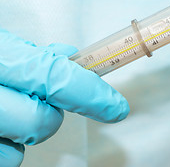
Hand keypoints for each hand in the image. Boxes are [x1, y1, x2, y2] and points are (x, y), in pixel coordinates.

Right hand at [0, 29, 129, 166]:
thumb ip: (32, 55)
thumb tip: (69, 58)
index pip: (56, 77)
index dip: (91, 94)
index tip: (117, 108)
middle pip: (41, 122)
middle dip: (49, 115)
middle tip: (36, 101)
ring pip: (21, 150)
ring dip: (24, 134)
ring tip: (5, 112)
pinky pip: (4, 163)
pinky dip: (6, 149)